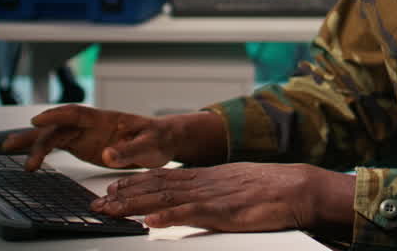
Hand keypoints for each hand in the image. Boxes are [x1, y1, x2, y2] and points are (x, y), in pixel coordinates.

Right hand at [0, 104, 189, 171]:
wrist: (162, 141)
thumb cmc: (157, 139)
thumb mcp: (149, 146)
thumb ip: (129, 151)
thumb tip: (107, 155)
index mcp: (106, 118)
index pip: (77, 113)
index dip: (56, 115)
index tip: (38, 121)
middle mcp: (90, 124)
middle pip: (58, 126)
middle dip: (34, 134)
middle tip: (12, 143)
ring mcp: (84, 134)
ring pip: (53, 135)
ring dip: (32, 143)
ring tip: (9, 149)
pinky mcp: (82, 145)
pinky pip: (57, 145)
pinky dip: (42, 150)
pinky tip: (28, 158)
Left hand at [90, 162, 356, 233]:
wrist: (298, 187)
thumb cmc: (272, 189)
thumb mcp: (235, 185)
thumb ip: (213, 189)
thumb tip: (194, 198)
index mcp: (206, 176)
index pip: (162, 177)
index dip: (135, 182)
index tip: (112, 188)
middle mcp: (203, 182)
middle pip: (155, 186)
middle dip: (124, 195)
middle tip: (98, 203)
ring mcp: (212, 195)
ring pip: (165, 198)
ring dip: (135, 204)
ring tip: (111, 209)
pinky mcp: (223, 211)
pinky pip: (190, 214)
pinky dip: (167, 216)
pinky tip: (149, 220)